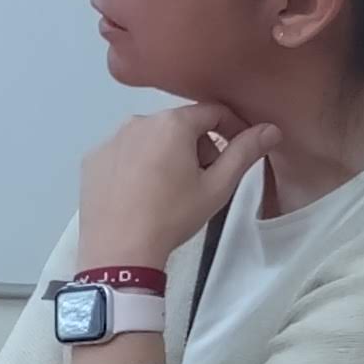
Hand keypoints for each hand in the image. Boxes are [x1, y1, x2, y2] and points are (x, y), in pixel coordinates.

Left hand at [79, 104, 278, 269]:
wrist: (120, 251)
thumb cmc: (172, 217)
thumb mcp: (217, 186)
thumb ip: (245, 152)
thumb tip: (270, 129)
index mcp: (171, 123)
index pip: (213, 112)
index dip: (232, 128)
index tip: (238, 151)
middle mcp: (137, 122)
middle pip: (180, 125)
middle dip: (199, 146)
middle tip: (204, 180)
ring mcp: (110, 140)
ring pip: (151, 138)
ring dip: (169, 154)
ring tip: (172, 190)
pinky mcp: (92, 160)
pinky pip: (125, 153)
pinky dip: (139, 165)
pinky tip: (142, 193)